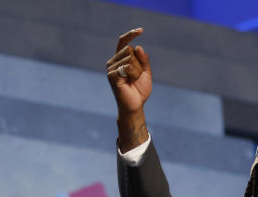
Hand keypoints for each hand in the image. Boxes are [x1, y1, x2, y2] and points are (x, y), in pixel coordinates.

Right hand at [106, 28, 151, 149]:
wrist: (135, 106)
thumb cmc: (139, 90)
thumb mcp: (146, 73)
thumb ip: (143, 59)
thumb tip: (138, 46)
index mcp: (120, 59)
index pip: (123, 42)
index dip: (131, 34)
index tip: (141, 30)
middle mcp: (113, 61)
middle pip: (130, 50)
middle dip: (139, 63)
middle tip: (137, 76)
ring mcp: (111, 68)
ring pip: (130, 58)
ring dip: (137, 70)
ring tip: (133, 81)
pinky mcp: (112, 75)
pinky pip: (127, 66)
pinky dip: (134, 74)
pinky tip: (130, 82)